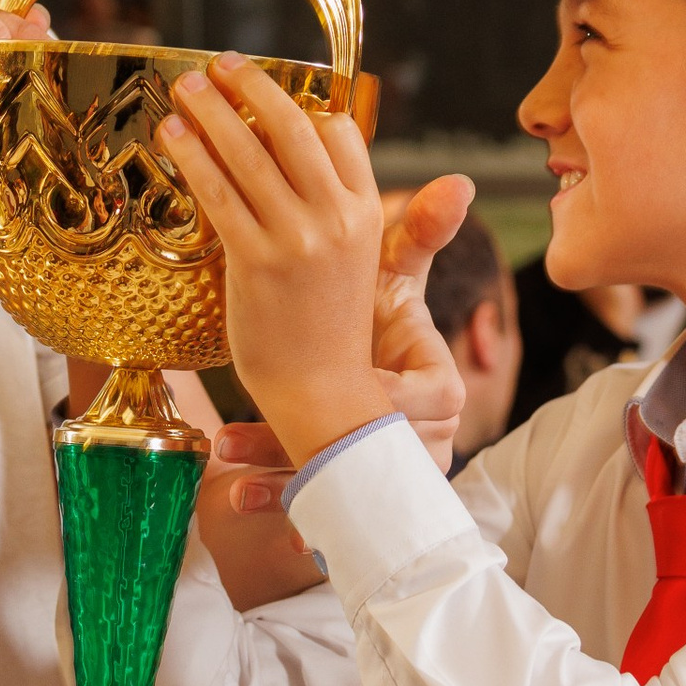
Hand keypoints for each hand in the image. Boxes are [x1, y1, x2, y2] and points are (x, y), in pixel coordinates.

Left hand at [160, 63, 471, 471]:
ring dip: (213, 108)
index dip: (302, 103)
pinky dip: (194, 154)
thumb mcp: (352, 264)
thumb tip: (296, 167)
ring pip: (250, 152)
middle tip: (221, 64)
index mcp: (366, 215)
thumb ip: (333, 213)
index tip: (266, 90)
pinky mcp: (256, 262)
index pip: (340, 133)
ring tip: (186, 86)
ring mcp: (298, 240)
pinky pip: (218, 191)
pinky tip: (173, 135)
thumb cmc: (327, 330)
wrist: (322, 395)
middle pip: (293, 126)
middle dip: (253, 85)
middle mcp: (337, 218)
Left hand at [215, 177, 477, 514]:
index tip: (360, 381)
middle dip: (315, 436)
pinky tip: (232, 501)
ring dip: (275, 469)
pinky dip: (271, 503)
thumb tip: (459, 179)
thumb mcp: (396, 284)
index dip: (398, 400)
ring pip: (330, 479)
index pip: (434, 399)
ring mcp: (371, 463)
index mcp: (435, 388)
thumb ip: (420, 236)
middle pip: (374, 447)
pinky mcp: (331, 483)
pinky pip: (307, 506)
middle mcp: (410, 434)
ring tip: (226, 448)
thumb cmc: (380, 331)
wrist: (359, 396)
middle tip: (248, 428)